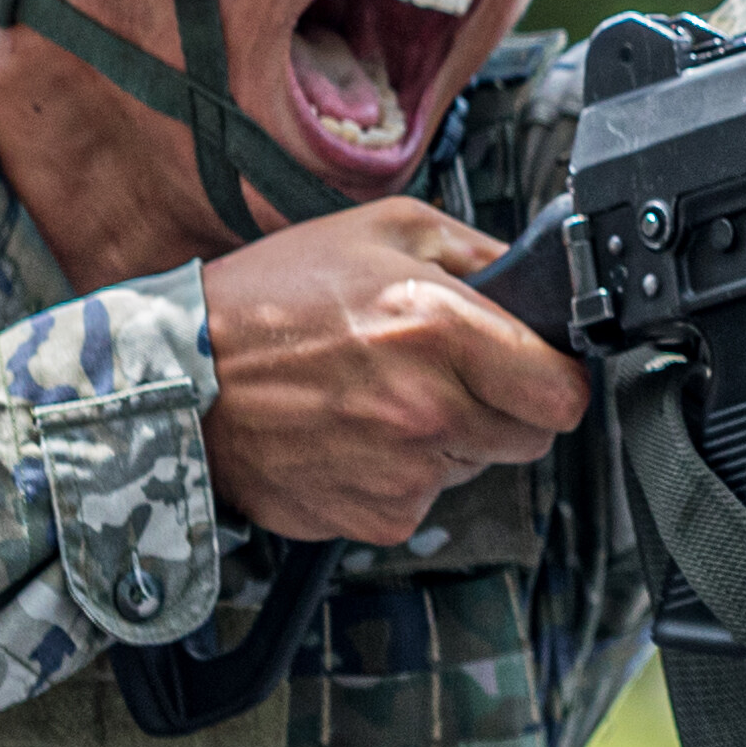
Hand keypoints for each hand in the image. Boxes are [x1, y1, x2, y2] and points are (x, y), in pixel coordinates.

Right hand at [201, 201, 593, 545]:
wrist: (182, 377)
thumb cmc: (272, 299)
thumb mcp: (382, 230)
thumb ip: (475, 250)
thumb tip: (534, 275)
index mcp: (440, 329)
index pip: (563, 393)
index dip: (555, 379)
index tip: (536, 370)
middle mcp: (429, 409)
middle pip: (530, 437)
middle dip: (504, 408)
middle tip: (447, 376)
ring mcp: (402, 472)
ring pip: (475, 469)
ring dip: (448, 441)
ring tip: (380, 398)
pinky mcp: (373, 517)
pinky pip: (422, 502)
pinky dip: (400, 476)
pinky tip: (353, 435)